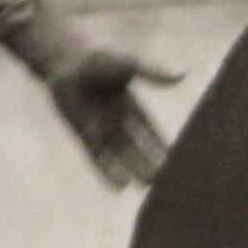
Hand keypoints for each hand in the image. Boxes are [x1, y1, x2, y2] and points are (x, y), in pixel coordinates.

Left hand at [35, 43, 183, 189]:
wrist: (63, 63)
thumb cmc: (96, 60)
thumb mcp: (128, 66)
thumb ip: (153, 73)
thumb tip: (184, 74)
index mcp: (129, 105)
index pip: (150, 131)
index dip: (161, 145)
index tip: (175, 160)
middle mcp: (115, 121)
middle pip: (136, 148)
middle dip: (149, 163)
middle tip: (164, 179)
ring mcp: (98, 129)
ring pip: (118, 156)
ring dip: (132, 170)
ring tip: (146, 187)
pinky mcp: (83, 135)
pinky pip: (97, 158)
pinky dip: (107, 172)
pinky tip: (118, 188)